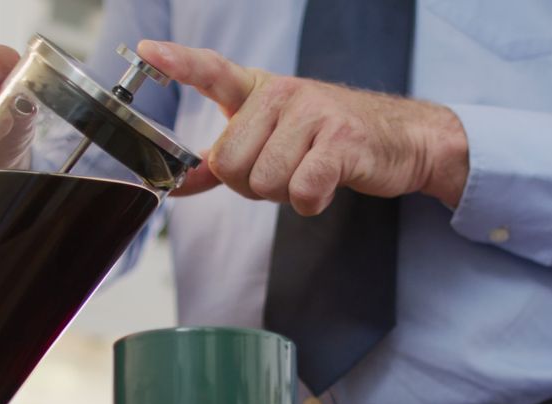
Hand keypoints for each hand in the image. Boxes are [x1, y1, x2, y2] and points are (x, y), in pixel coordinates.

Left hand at [136, 41, 468, 213]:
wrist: (401, 138)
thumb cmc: (329, 140)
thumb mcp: (273, 138)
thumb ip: (223, 160)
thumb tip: (175, 183)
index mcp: (260, 90)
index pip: (212, 71)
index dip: (179, 63)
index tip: (149, 52)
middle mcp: (283, 95)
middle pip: (230, 163)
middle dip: (251, 185)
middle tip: (283, 173)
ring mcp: (314, 115)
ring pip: (264, 182)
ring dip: (284, 196)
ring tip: (308, 175)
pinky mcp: (341, 142)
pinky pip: (302, 192)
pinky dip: (312, 203)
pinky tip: (327, 187)